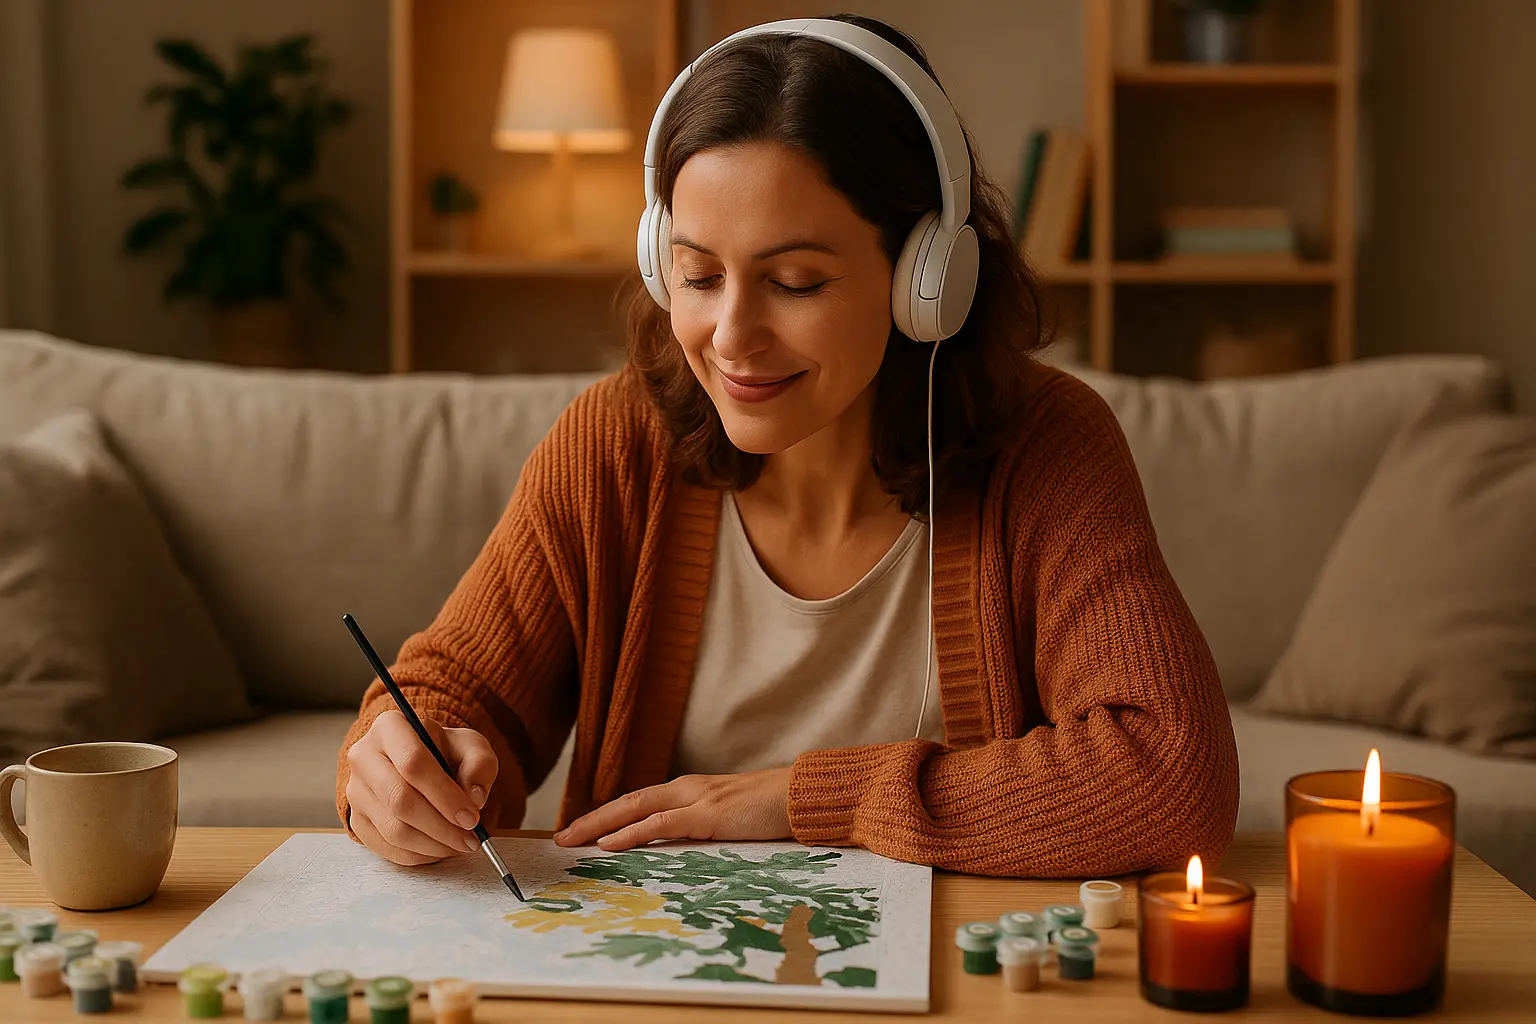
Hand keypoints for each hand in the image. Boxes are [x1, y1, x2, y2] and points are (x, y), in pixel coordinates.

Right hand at [345, 710, 498, 866]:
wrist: (416, 763)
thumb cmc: (444, 752)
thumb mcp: (469, 746)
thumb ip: (479, 764)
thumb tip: (474, 798)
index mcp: (390, 727)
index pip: (412, 762)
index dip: (444, 795)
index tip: (471, 817)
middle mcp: (364, 757)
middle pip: (400, 799)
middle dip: (441, 826)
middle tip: (471, 838)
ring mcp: (356, 791)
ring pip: (393, 829)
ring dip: (433, 844)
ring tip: (461, 844)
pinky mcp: (357, 819)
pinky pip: (386, 847)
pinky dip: (419, 855)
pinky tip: (441, 849)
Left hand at [553, 767, 792, 850]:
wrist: (800, 796)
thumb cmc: (769, 812)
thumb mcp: (727, 822)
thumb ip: (700, 830)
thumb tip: (676, 851)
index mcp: (689, 791)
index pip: (639, 802)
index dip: (608, 816)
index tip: (581, 831)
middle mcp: (686, 789)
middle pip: (627, 802)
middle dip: (591, 819)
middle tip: (561, 837)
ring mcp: (695, 798)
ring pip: (636, 808)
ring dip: (600, 824)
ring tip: (572, 840)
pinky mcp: (708, 813)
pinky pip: (661, 824)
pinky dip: (632, 833)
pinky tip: (610, 844)